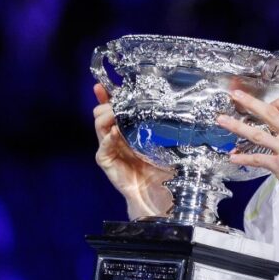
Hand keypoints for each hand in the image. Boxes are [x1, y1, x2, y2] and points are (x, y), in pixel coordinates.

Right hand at [92, 83, 173, 219]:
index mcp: (128, 130)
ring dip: (106, 117)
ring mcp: (110, 149)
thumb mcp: (166, 143)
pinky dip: (107, 139)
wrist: (158, 194)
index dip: (107, 96)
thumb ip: (164, 127)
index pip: (114, 109)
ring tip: (116, 113)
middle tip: (117, 101)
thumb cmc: (163, 168)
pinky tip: (114, 132)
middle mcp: (116, 137)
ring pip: (99, 126)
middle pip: (101, 114)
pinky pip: (102, 148)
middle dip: (107, 104)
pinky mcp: (107, 163)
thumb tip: (179, 107)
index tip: (102, 85)